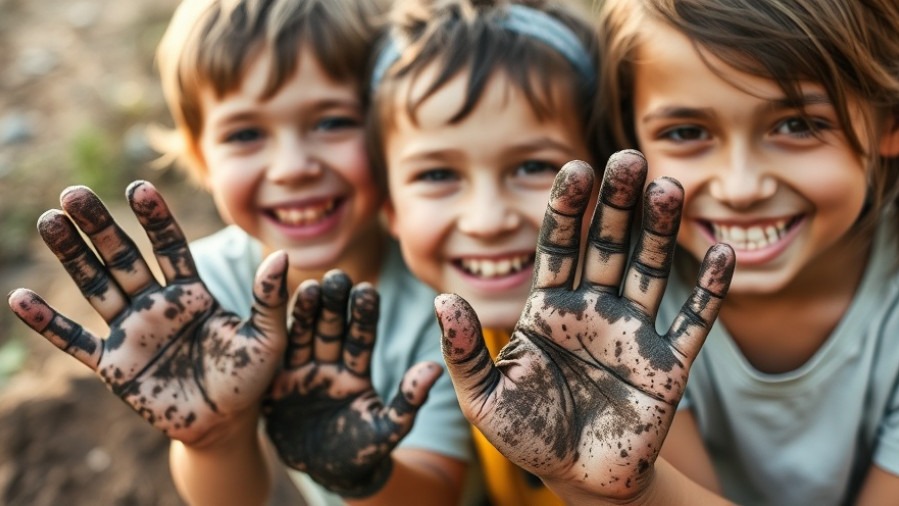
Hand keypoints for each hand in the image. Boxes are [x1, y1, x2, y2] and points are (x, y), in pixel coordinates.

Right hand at [7, 181, 288, 445]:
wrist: (225, 424)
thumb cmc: (249, 378)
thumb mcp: (267, 338)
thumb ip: (269, 299)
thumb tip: (281, 255)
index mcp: (192, 293)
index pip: (170, 246)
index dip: (155, 218)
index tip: (139, 188)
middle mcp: (157, 304)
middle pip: (123, 257)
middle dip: (101, 226)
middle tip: (74, 193)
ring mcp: (132, 331)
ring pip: (96, 285)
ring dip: (72, 256)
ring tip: (50, 221)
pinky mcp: (114, 365)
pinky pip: (76, 340)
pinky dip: (49, 322)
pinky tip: (19, 298)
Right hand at [264, 270, 442, 497]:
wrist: (327, 476)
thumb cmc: (364, 453)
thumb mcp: (388, 428)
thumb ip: (407, 400)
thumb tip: (434, 368)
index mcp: (356, 372)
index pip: (362, 337)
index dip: (364, 314)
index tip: (367, 289)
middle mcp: (330, 366)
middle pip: (331, 328)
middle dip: (333, 303)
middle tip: (336, 276)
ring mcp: (303, 373)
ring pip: (304, 336)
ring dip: (305, 312)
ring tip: (308, 288)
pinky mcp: (278, 386)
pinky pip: (277, 357)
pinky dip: (277, 337)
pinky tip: (273, 312)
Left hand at [435, 151, 734, 501]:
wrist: (578, 481)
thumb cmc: (527, 436)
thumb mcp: (483, 399)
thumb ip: (463, 351)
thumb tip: (441, 299)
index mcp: (548, 308)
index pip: (557, 246)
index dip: (566, 208)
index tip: (574, 168)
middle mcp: (593, 310)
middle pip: (606, 245)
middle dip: (615, 203)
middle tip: (627, 157)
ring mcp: (633, 334)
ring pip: (649, 270)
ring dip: (660, 231)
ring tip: (668, 187)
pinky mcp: (667, 366)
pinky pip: (693, 323)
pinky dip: (710, 292)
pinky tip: (723, 256)